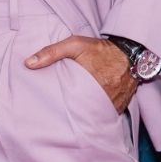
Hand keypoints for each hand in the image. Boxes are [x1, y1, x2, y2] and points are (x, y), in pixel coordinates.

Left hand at [24, 35, 138, 113]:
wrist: (132, 52)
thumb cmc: (102, 49)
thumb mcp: (75, 44)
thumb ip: (52, 52)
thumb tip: (28, 64)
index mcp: (92, 84)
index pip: (72, 105)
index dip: (62, 109)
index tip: (53, 110)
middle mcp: (105, 97)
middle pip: (83, 113)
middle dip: (73, 114)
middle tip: (62, 115)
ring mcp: (115, 103)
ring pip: (95, 116)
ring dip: (87, 116)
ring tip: (75, 116)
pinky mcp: (121, 106)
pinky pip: (107, 116)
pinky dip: (99, 114)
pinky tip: (91, 112)